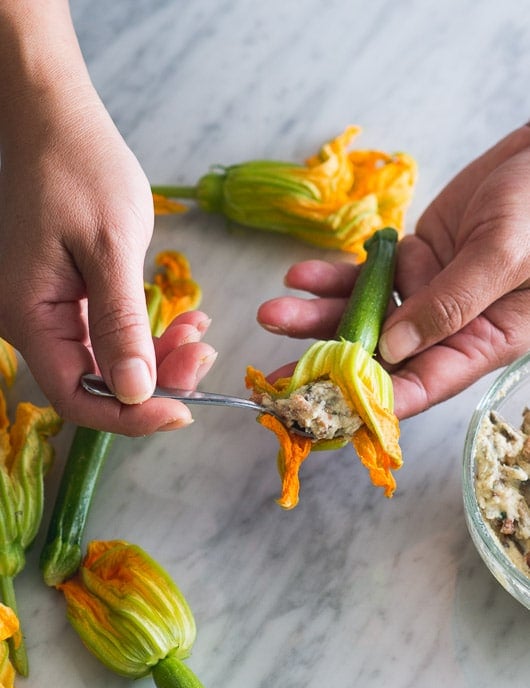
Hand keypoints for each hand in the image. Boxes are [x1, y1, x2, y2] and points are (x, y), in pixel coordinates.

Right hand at [0, 8, 215, 433]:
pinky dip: (147, 332)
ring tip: (198, 330)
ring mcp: (49, 311)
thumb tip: (134, 393)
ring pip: (109, 361)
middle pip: (97, 383)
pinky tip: (183, 318)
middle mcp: (33, 322)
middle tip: (204, 354)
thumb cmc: (79, 169)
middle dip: (157, 380)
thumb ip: (120, 324)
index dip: (131, 416)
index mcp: (31, 316)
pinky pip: (108, 333)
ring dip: (159, 356)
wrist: (58, 121)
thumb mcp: (109, 247)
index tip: (185, 410)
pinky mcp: (67, 298)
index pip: (78, 398)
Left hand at [257, 124, 529, 418]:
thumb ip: (451, 304)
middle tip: (280, 376)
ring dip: (317, 317)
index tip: (327, 409)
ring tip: (272, 314)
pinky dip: (333, 278)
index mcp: (483, 341)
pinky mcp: (412, 262)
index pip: (423, 385)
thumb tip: (393, 349)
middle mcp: (450, 326)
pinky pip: (365, 277)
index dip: (374, 401)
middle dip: (329, 365)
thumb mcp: (504, 256)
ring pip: (365, 316)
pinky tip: (299, 276)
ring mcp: (427, 293)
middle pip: (382, 357)